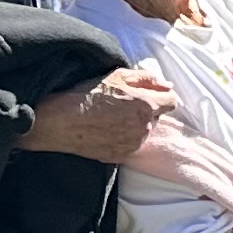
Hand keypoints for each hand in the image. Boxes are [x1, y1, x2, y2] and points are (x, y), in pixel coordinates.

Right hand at [24, 66, 173, 161]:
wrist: (60, 120)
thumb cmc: (87, 94)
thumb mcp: (118, 75)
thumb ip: (148, 79)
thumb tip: (168, 86)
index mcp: (147, 106)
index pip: (172, 101)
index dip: (161, 96)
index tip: (148, 94)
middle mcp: (144, 128)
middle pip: (156, 117)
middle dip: (146, 110)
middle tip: (123, 104)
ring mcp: (132, 145)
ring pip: (144, 132)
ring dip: (135, 125)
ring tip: (111, 117)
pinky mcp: (120, 156)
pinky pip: (130, 145)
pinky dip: (123, 138)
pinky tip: (106, 130)